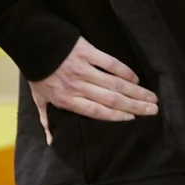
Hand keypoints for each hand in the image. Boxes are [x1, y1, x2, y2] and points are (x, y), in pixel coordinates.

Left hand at [30, 37, 158, 142]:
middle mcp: (76, 86)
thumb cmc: (37, 74)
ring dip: (135, 91)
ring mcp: (82, 68)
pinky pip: (110, 63)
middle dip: (135, 106)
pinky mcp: (86, 51)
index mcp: (66, 100)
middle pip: (110, 100)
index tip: (133, 119)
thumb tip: (52, 141)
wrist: (31, 43)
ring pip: (114, 84)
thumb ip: (48, 120)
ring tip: (151, 97)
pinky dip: (124, 71)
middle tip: (153, 111)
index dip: (116, 116)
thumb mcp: (39, 99)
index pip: (96, 112)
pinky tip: (135, 78)